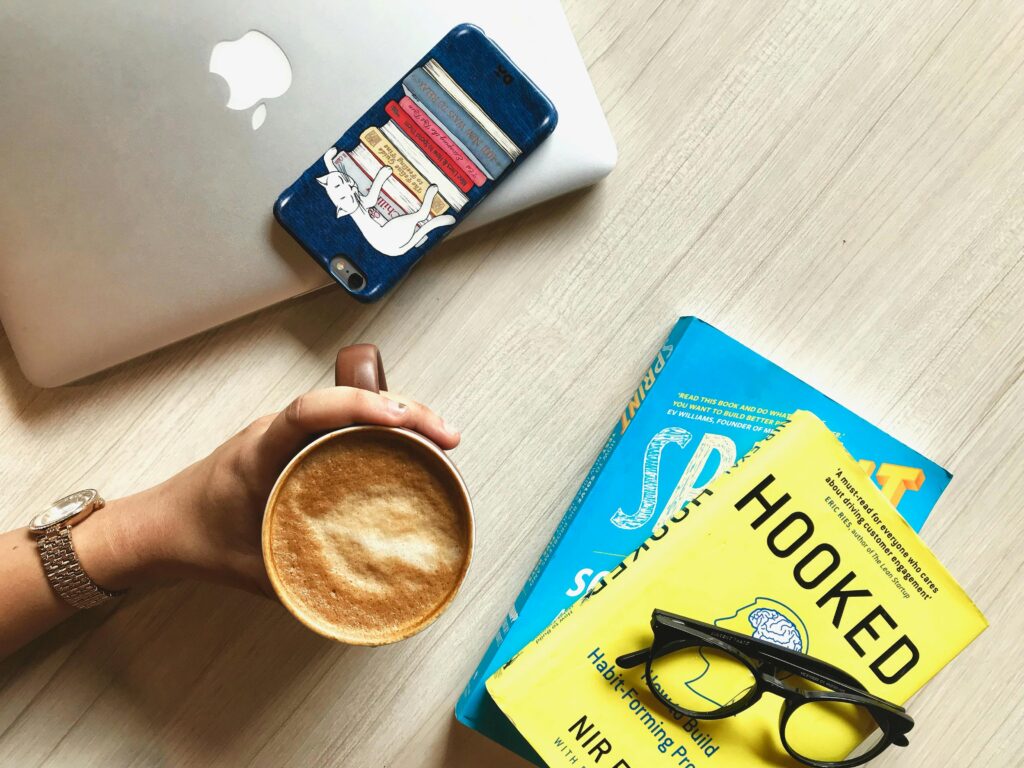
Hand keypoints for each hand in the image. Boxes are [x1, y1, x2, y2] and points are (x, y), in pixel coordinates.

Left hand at [90, 387, 459, 595]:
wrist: (158, 527)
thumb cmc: (196, 540)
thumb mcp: (251, 568)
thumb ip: (300, 581)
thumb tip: (364, 597)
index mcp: (258, 451)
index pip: (309, 412)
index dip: (358, 407)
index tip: (402, 419)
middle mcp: (276, 431)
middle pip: (346, 399)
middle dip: (403, 408)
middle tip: (446, 436)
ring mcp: (287, 433)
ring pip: (350, 406)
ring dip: (398, 413)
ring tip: (441, 436)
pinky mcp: (297, 443)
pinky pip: (344, 422)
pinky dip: (381, 425)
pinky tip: (410, 444)